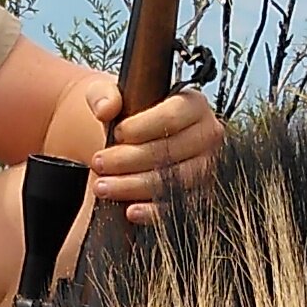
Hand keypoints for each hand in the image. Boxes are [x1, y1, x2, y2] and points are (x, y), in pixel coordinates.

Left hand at [80, 80, 223, 222]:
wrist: (129, 144)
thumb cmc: (125, 116)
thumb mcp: (109, 94)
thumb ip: (102, 94)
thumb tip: (105, 108)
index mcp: (193, 105)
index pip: (173, 115)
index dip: (142, 127)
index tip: (117, 133)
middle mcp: (207, 135)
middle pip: (171, 150)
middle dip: (129, 159)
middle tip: (99, 163)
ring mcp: (206, 168)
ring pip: (175, 181)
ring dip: (135, 186)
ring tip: (103, 187)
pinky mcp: (199, 195)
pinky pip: (179, 207)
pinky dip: (154, 212)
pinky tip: (130, 211)